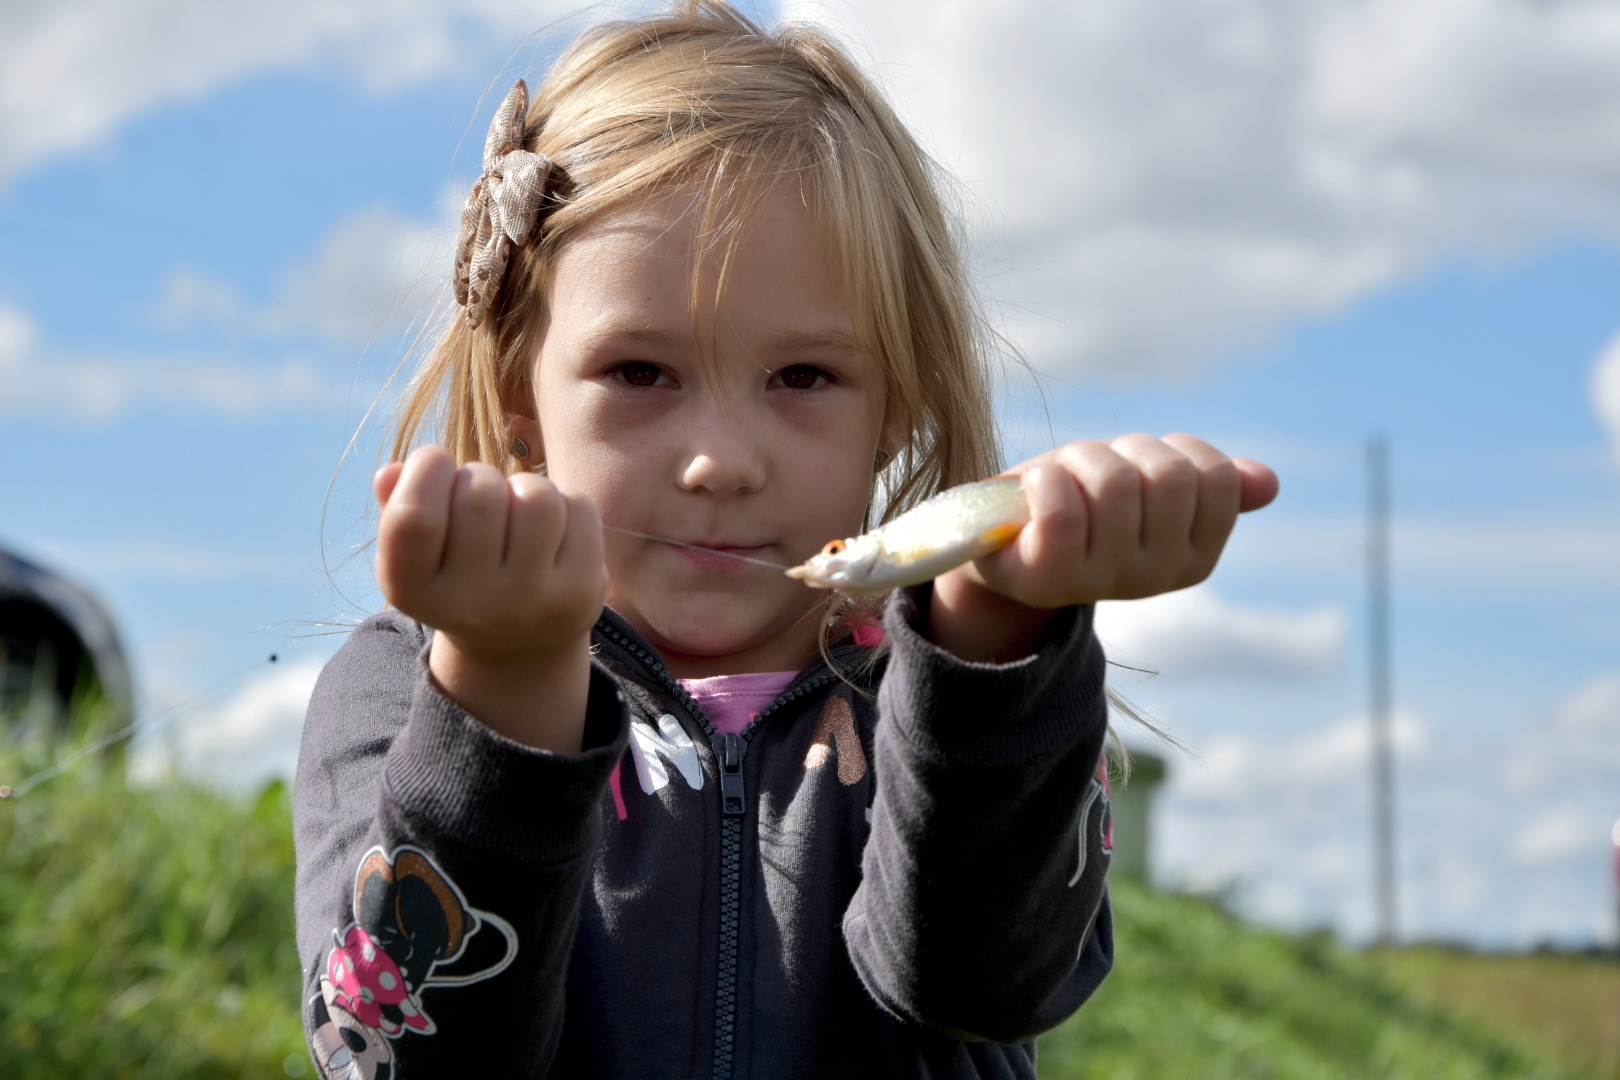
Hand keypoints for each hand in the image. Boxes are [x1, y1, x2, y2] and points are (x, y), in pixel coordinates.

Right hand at [374, 445, 606, 749]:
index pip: (413, 519)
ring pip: (536, 497)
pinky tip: (553, 532)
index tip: (436, 462)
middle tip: (481, 496)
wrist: (519, 646)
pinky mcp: (580, 592)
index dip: (425, 470)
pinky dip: (566, 502)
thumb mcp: (419, 552)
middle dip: (480, 476)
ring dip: (527, 486)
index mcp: (414, 592)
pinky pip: (578, 506)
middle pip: (480, 495)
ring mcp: (531, 602)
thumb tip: (390, 474)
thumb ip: (398, 508)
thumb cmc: (459, 573)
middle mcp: (472, 606)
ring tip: (518, 509)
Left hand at [931, 434, 1276, 660]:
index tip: (1137, 465)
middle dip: (1125, 450)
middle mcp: (1155, 578)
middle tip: (1091, 470)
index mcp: (1195, 559)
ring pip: (1113, 481)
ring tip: (1059, 481)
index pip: (1216, 478)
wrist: (1002, 545)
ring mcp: (1103, 582)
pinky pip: (1061, 508)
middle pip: (1169, 475)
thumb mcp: (1147, 488)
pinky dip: (1043, 480)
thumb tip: (1268, 483)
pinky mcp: (1048, 576)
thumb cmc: (1082, 505)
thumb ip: (1206, 486)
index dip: (1171, 450)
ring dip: (1078, 460)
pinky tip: (1032, 493)